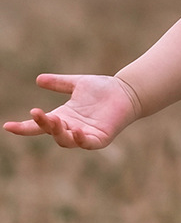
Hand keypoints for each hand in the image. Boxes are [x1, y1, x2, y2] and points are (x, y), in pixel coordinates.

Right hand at [3, 74, 139, 148]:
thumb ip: (59, 83)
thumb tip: (38, 79)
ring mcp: (84, 135)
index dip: (23, 127)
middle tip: (38, 113)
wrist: (127, 91)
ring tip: (55, 120)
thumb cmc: (103, 89)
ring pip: (65, 140)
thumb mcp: (77, 84)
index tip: (8, 126)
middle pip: (51, 132)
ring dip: (58, 132)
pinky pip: (87, 143)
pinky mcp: (99, 138)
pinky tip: (75, 131)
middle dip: (43, 124)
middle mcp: (71, 127)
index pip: (39, 125)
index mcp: (63, 116)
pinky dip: (80, 139)